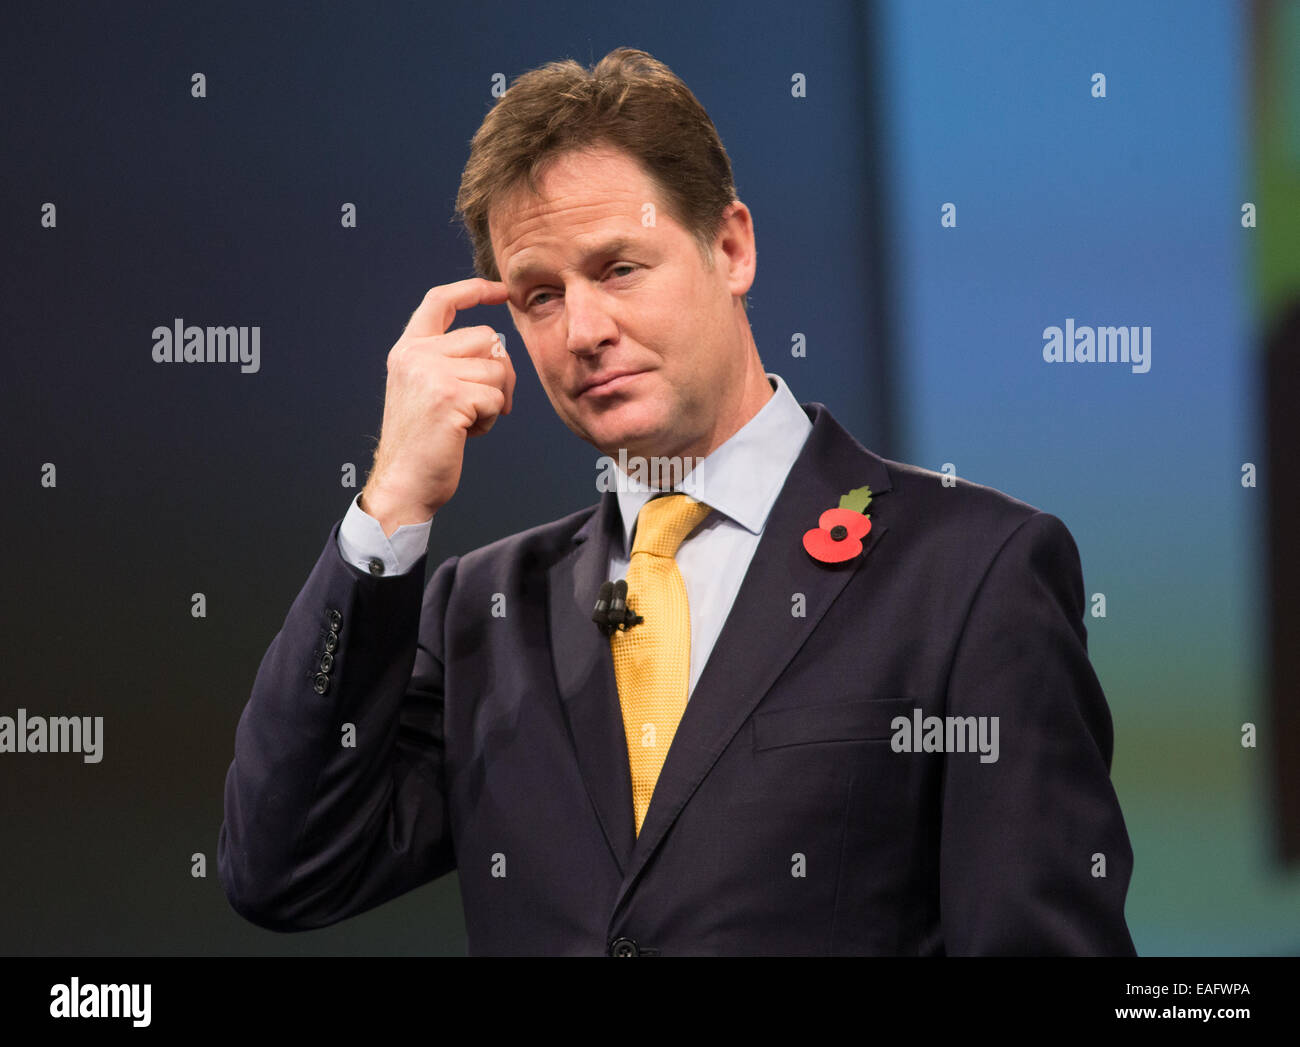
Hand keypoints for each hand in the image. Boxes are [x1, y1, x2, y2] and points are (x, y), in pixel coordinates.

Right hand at [361, 278, 513, 533]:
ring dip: (494, 400)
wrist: (404, 484)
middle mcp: (415, 354)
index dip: (474, 290)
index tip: (501, 291)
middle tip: (484, 404)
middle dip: (499, 372)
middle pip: (487, 338)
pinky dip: (491, 419)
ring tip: (466, 421)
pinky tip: (467, 433)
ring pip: (497, 369)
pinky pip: (497, 397)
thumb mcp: (427, 389)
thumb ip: (449, 360)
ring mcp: (430, 373)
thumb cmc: (423, 444)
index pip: (440, 301)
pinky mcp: (449, 396)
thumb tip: (498, 346)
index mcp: (408, 349)